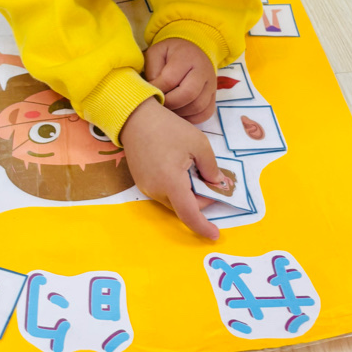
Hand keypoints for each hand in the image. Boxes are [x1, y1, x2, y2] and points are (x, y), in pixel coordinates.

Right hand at [120, 97, 228, 238]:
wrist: (135, 117)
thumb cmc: (168, 127)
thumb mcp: (198, 143)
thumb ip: (211, 168)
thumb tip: (217, 185)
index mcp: (171, 182)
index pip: (189, 214)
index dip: (203, 226)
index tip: (215, 234)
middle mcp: (156, 190)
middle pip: (183, 207)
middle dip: (201, 200)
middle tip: (212, 180)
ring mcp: (146, 187)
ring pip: (173, 201)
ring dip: (188, 193)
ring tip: (194, 170)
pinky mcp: (141, 182)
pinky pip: (163, 192)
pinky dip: (176, 187)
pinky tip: (180, 168)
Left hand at [144, 38, 216, 123]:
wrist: (190, 52)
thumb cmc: (169, 55)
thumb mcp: (156, 54)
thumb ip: (152, 71)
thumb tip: (154, 93)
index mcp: (187, 56)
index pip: (170, 79)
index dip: (157, 89)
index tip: (150, 92)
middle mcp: (203, 70)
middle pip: (188, 94)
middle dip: (169, 103)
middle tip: (159, 104)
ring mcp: (211, 85)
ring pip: (198, 106)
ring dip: (179, 112)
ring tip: (167, 109)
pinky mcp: (214, 97)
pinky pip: (205, 113)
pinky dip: (190, 118)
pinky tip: (178, 114)